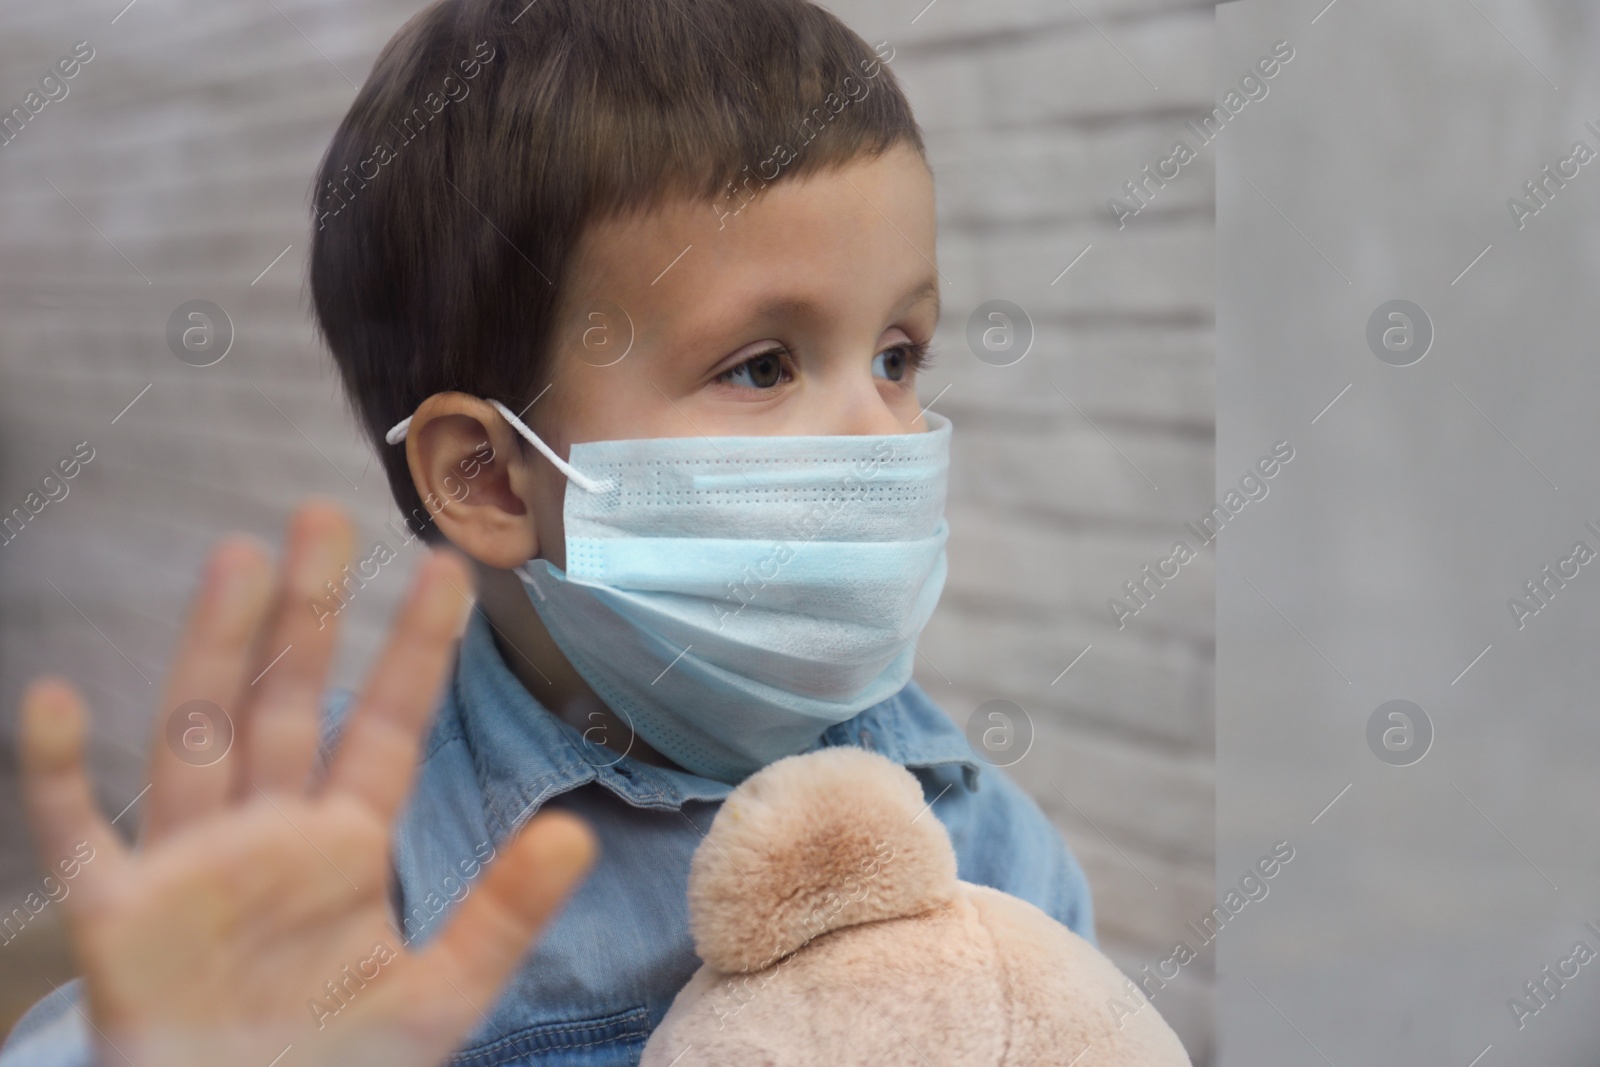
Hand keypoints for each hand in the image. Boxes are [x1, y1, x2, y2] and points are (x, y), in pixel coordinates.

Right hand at [17, 501, 595, 1066]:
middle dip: (308, 616)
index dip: (418, 652)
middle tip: (325, 517)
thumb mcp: (437, 995)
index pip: (389, 728)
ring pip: (199, 735)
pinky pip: (78, 838)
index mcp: (344, 845)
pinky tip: (55, 698)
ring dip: (213, 650)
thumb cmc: (337, 1063)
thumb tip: (577, 834)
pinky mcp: (119, 917)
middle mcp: (268, 833)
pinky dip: (60, 774)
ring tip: (236, 560)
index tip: (450, 573)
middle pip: (288, 703)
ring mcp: (191, 866)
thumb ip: (501, 915)